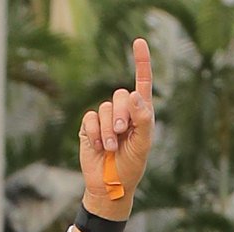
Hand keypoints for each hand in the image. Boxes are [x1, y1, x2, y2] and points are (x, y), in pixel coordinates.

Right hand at [76, 38, 153, 223]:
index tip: (139, 41)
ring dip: (109, 130)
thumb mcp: (143, 145)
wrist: (110, 187)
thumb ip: (143, 119)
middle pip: (121, 95)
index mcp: (141, 114)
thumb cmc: (131, 168)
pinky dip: (96, 133)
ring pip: (105, 108)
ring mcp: (106, 119)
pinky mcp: (90, 127)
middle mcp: (124, 112)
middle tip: (122, 132)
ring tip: (111, 148)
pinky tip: (100, 147)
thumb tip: (135, 94)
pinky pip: (91, 118)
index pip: (143, 83)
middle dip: (122, 113)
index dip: (141, 62)